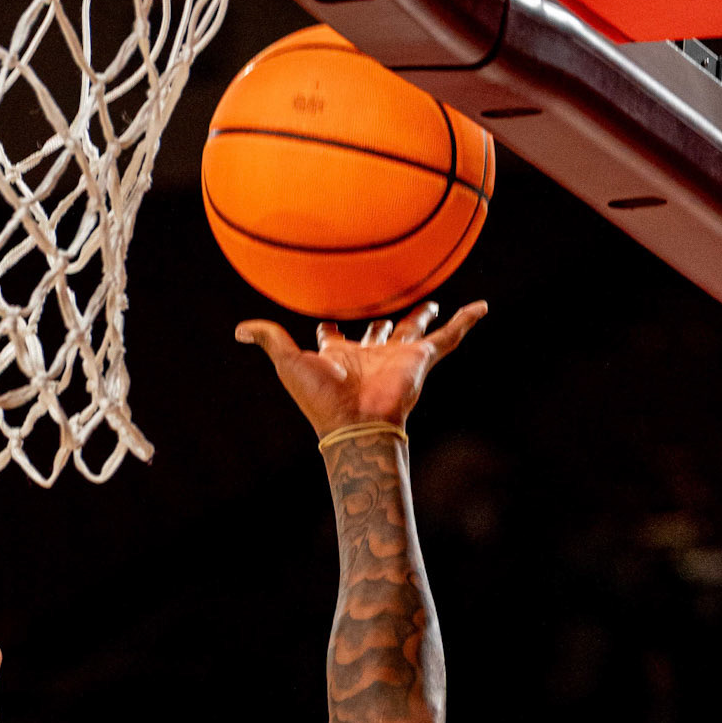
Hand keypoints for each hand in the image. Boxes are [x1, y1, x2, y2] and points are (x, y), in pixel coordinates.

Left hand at [235, 300, 486, 439]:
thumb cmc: (322, 399)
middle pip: (376, 331)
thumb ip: (270, 340)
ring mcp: (396, 358)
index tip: (328, 312)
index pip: (335, 336)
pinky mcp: (420, 360)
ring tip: (431, 301)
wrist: (357, 424)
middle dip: (380, 317)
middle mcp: (369, 356)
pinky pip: (449, 337)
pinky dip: (466, 322)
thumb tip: (239, 330)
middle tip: (386, 298)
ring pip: (412, 331)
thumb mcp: (289, 363)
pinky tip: (482, 307)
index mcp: (340, 357)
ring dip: (421, 316)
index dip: (330, 325)